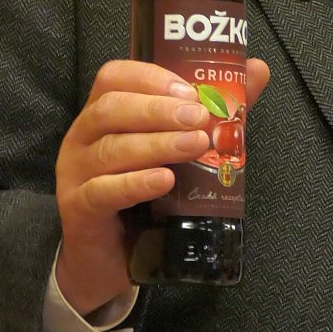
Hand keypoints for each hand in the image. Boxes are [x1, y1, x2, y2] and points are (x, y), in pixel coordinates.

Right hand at [54, 58, 269, 315]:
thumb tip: (257, 70)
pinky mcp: (78, 210)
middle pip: (111, 109)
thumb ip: (211, 112)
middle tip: (199, 117)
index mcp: (104, 116)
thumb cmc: (145, 199)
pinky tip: (165, 180)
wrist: (109, 261)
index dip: (150, 77)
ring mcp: (75, 174)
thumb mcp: (176, 152)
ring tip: (195, 145)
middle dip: (158, 110)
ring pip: (111, 149)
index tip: (189, 89)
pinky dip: (135, 183)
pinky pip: (102, 191)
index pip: (114, 77)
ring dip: (156, 144)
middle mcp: (83, 139)